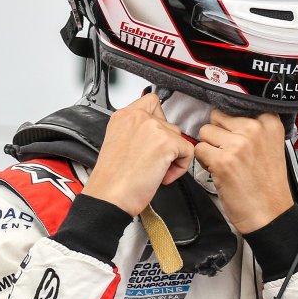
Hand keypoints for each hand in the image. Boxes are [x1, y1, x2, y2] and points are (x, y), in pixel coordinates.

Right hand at [82, 93, 193, 216]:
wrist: (109, 197)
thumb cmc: (112, 179)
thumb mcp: (118, 143)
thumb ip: (136, 131)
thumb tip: (155, 134)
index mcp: (123, 116)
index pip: (151, 101)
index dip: (158, 120)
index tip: (156, 136)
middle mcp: (137, 117)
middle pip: (168, 122)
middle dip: (165, 142)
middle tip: (153, 160)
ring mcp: (153, 127)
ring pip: (178, 136)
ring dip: (173, 155)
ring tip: (156, 170)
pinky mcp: (167, 142)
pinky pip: (188, 151)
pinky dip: (181, 167)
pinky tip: (163, 176)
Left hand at [194, 110, 293, 233]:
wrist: (269, 213)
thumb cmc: (267, 183)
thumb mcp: (271, 145)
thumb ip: (255, 127)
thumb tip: (227, 113)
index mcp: (269, 122)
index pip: (235, 105)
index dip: (230, 123)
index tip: (235, 134)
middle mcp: (255, 129)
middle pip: (217, 117)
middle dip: (218, 134)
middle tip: (229, 152)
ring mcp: (238, 144)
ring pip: (205, 132)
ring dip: (209, 147)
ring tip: (224, 162)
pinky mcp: (222, 161)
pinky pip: (199, 150)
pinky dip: (203, 162)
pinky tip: (219, 171)